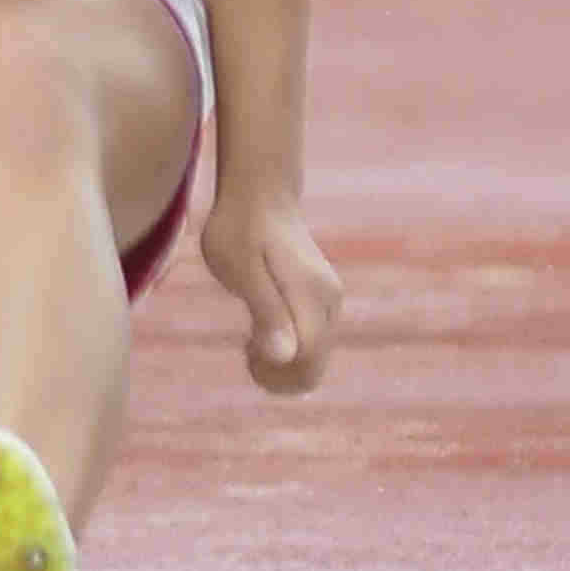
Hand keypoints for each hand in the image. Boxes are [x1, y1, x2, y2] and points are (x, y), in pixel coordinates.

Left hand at [201, 184, 340, 397]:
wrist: (259, 195)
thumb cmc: (239, 229)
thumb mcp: (239, 268)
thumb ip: (264, 311)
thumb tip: (283, 356)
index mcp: (310, 296)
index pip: (307, 362)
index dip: (275, 374)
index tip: (246, 352)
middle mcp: (329, 301)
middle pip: (315, 368)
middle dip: (279, 374)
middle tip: (247, 347)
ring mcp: (330, 301)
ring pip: (316, 359)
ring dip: (282, 362)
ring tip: (251, 336)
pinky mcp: (323, 300)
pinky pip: (312, 343)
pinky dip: (287, 348)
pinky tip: (262, 328)